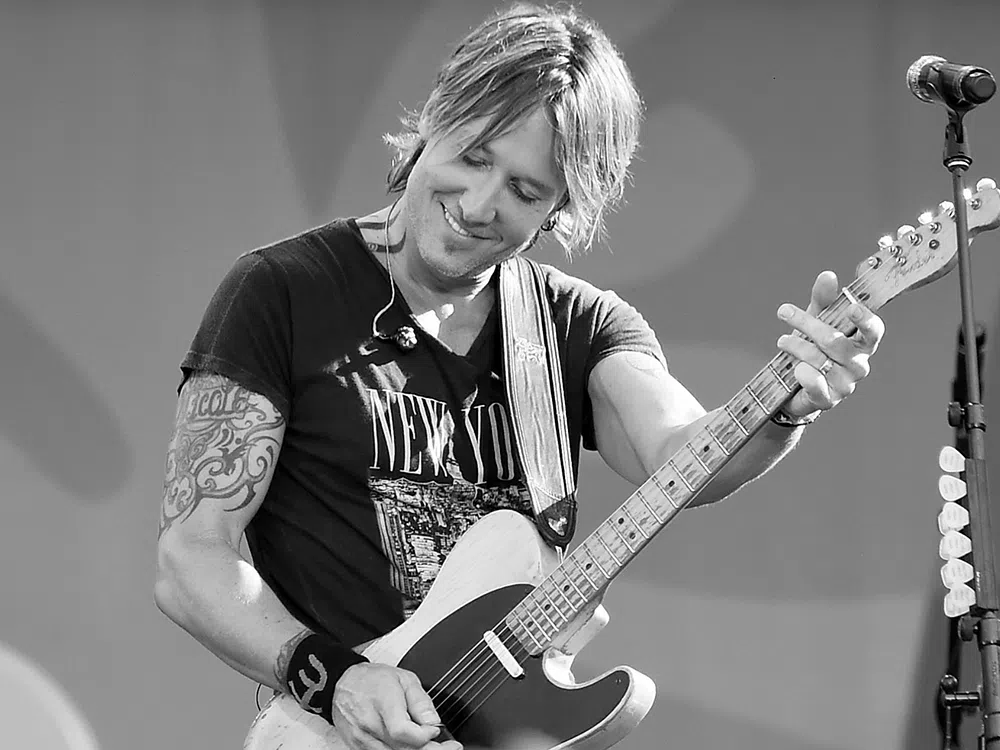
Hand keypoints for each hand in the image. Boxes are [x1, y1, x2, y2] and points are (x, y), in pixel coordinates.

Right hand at [332, 662, 461, 749]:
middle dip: (429, 749)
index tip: (435, 730)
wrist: (343, 684)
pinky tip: (410, 744)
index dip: (424, 736)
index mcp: (383, 702)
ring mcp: (362, 739)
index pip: (403, 731)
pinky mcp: (358, 747)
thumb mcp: (404, 679)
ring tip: (427, 743)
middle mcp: (370, 724)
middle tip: (447, 746)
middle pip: (402, 748)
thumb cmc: (373, 679)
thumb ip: (421, 701)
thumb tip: (433, 722)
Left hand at [775, 270, 884, 419]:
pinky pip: (815, 383)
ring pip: (818, 359)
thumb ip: (823, 300)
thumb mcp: (817, 321)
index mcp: (862, 342)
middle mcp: (859, 364)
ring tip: (782, 341)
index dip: (865, 320)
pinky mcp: (828, 399)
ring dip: (796, 346)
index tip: (852, 308)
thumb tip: (828, 276)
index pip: (873, 330)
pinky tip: (794, 369)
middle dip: (806, 323)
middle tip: (783, 311)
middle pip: (834, 340)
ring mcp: (846, 384)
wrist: (796, 386)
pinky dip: (802, 373)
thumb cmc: (813, 347)